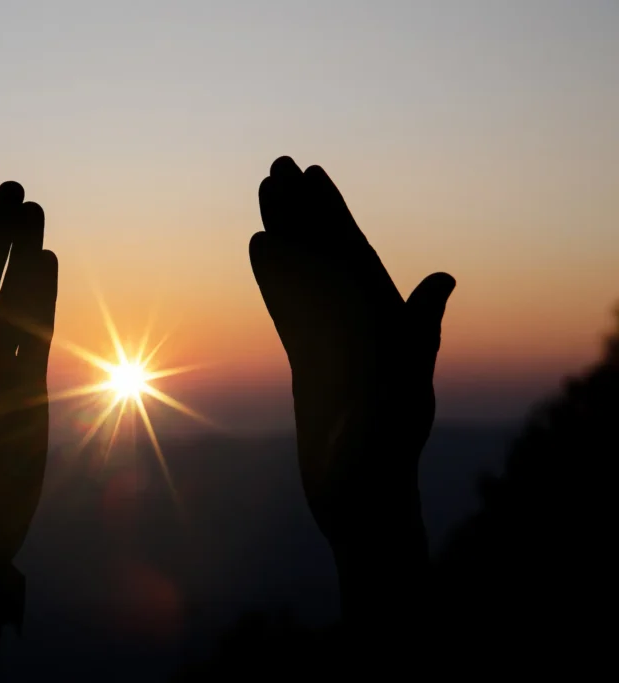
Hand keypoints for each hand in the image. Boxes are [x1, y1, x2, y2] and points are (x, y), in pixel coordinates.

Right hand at [249, 157, 453, 551]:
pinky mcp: (311, 362)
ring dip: (287, 233)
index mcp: (380, 320)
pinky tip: (261, 250)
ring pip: (303, 275)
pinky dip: (275, 277)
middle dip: (302, 210)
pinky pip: (289, 308)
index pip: (351, 252)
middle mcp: (354, 324)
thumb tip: (442, 281)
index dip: (331, 212)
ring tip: (265, 196)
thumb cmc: (388, 452)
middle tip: (276, 167)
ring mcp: (330, 341)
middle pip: (323, 253)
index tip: (311, 174)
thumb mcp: (406, 388)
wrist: (359, 496)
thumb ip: (418, 332)